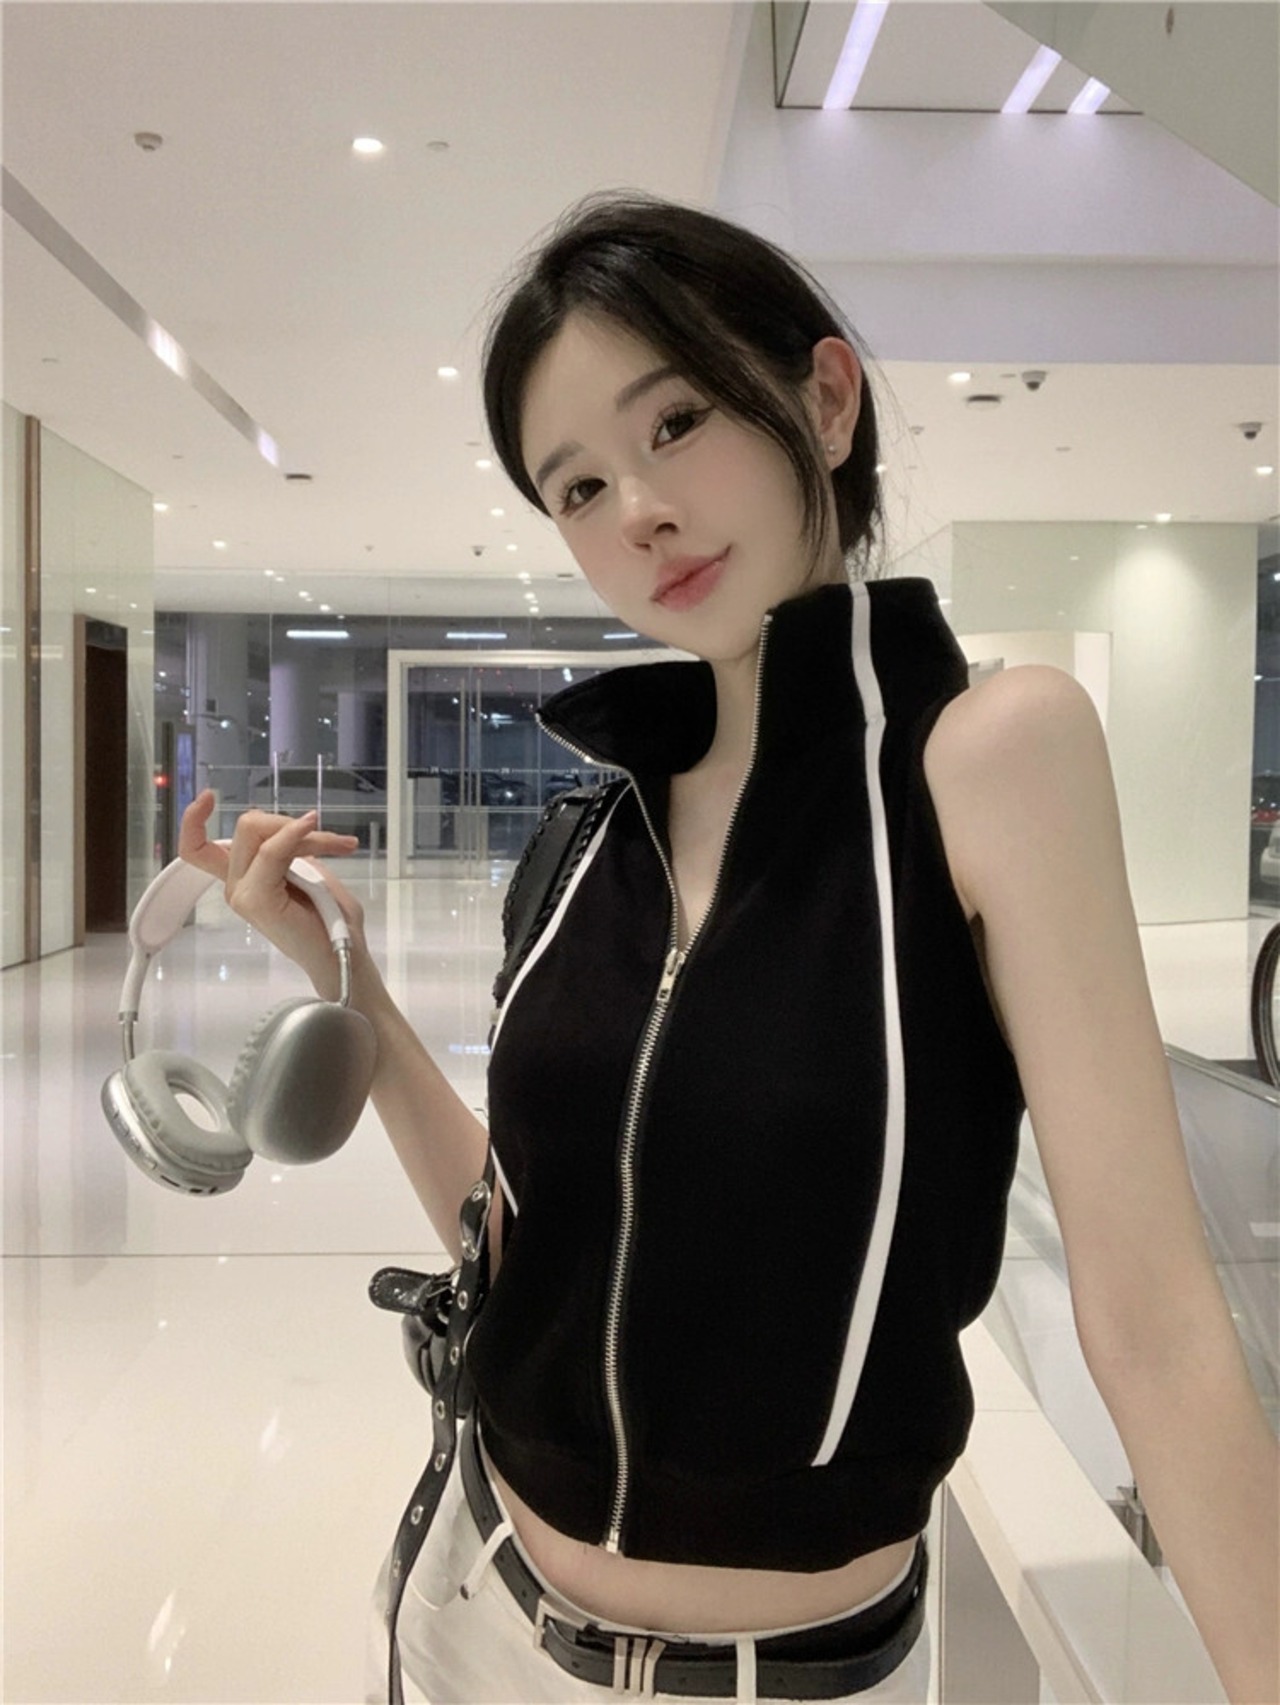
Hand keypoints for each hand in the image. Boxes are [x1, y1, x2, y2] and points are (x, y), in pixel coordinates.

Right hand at [178, 789, 365, 997]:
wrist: (344, 955)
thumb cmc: (330, 919)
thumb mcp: (308, 871)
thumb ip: (290, 847)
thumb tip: (290, 826)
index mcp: (242, 878)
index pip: (198, 849)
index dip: (193, 821)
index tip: (207, 796)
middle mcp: (235, 885)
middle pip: (247, 826)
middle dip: (288, 822)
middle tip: (331, 841)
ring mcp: (242, 893)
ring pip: (258, 831)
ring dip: (303, 832)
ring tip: (341, 846)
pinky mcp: (256, 900)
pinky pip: (272, 852)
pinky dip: (294, 834)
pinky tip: (314, 827)